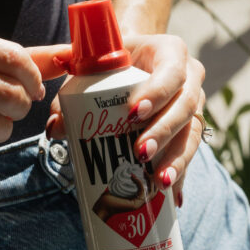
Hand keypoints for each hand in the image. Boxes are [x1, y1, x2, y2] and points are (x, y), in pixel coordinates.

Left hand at [45, 34, 204, 203]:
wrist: (131, 60)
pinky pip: (190, 152)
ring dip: (178, 159)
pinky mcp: (191, 128)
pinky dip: (181, 173)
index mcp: (170, 52)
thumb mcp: (90, 68)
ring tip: (159, 182)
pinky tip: (173, 196)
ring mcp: (194, 104)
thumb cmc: (111, 62)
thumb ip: (71, 93)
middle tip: (141, 152)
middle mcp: (190, 78)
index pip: (171, 71)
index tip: (133, 113)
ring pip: (192, 132)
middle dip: (164, 131)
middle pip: (186, 105)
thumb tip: (56, 127)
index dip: (157, 92)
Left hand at [92, 174, 151, 221]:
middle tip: (146, 171)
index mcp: (138, 198)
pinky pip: (143, 191)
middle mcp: (140, 202)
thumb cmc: (110, 198)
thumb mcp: (121, 187)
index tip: (145, 171)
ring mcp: (139, 204)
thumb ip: (128, 181)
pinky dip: (139, 182)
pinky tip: (133, 177)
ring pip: (152, 192)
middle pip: (155, 191)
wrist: (103, 206)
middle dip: (153, 179)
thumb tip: (131, 170)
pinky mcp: (136, 204)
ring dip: (149, 180)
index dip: (151, 180)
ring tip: (144, 172)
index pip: (152, 190)